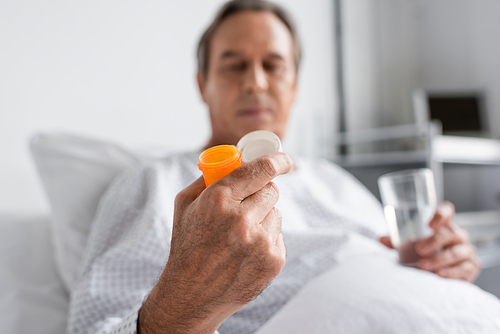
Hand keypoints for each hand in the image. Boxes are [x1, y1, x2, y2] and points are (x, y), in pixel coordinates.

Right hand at [139, 153, 293, 333]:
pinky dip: (266, 239)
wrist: (191, 295)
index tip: (285, 160)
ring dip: (263, 217)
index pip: (263, 168)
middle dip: (262, 192)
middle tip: (249, 202)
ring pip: (276, 212)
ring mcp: (260, 242)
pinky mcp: (272, 260)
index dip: (279, 160)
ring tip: (240, 235)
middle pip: (272, 189)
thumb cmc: (187, 245)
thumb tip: (234, 158)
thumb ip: (208, 177)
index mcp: (218, 199)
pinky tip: (246, 252)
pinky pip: (278, 235)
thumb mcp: (185, 205)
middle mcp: (241, 219)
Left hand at [380, 201, 480, 282]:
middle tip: (419, 249)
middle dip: (435, 241)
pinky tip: (439, 275)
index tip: (430, 224)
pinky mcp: (471, 267)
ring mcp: (466, 250)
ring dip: (440, 259)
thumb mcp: (407, 246)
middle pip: (450, 232)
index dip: (441, 214)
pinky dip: (452, 272)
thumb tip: (381, 239)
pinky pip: (466, 268)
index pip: (446, 211)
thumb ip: (395, 241)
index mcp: (443, 225)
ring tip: (423, 266)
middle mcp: (457, 235)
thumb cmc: (421, 254)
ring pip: (458, 252)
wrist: (436, 275)